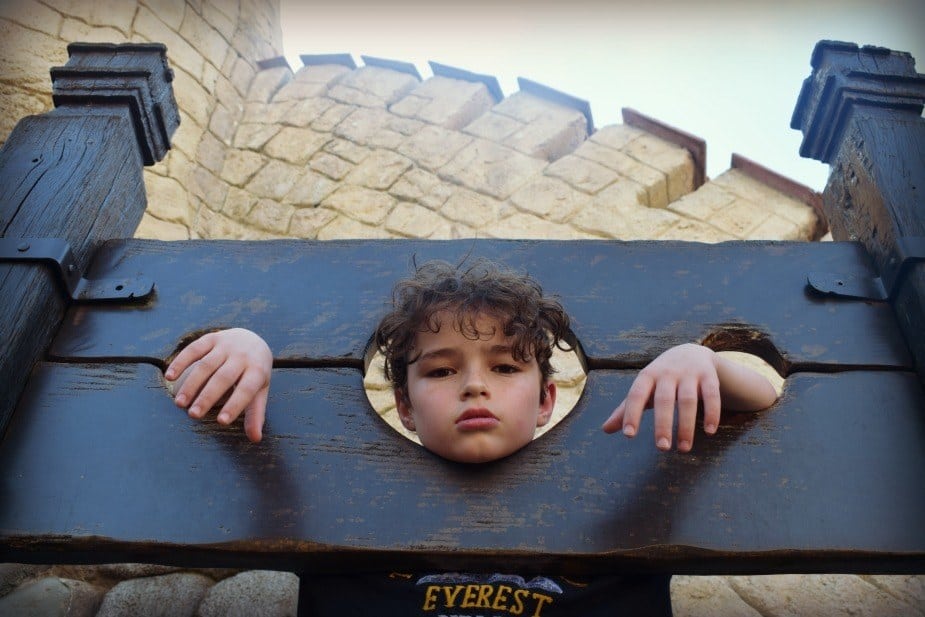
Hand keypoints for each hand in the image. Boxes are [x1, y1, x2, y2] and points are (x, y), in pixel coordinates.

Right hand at [165, 328, 271, 442]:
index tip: (221, 421)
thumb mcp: (260, 390)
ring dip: (191, 384)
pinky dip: (180, 362)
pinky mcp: (211, 338)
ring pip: (206, 365)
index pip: (246, 389)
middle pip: (223, 378)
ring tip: (180, 404)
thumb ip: (256, 413)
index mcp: (257, 370)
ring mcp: (226, 345)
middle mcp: (242, 356)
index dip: (235, 405)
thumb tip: (255, 439)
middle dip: (207, 397)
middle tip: (193, 415)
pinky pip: (194, 349)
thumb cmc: (254, 373)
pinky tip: (169, 376)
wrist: (252, 339)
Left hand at [602, 344, 720, 452]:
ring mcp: (689, 373)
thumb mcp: (643, 389)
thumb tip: (605, 429)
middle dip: (663, 424)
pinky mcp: (708, 375)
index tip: (629, 435)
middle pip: (664, 399)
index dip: (631, 414)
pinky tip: (709, 431)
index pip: (636, 395)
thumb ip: (626, 409)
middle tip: (662, 447)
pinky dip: (711, 413)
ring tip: (683, 449)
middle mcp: (667, 373)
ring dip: (686, 425)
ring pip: (688, 400)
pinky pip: (711, 394)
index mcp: (647, 376)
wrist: (690, 351)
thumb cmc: (661, 377)